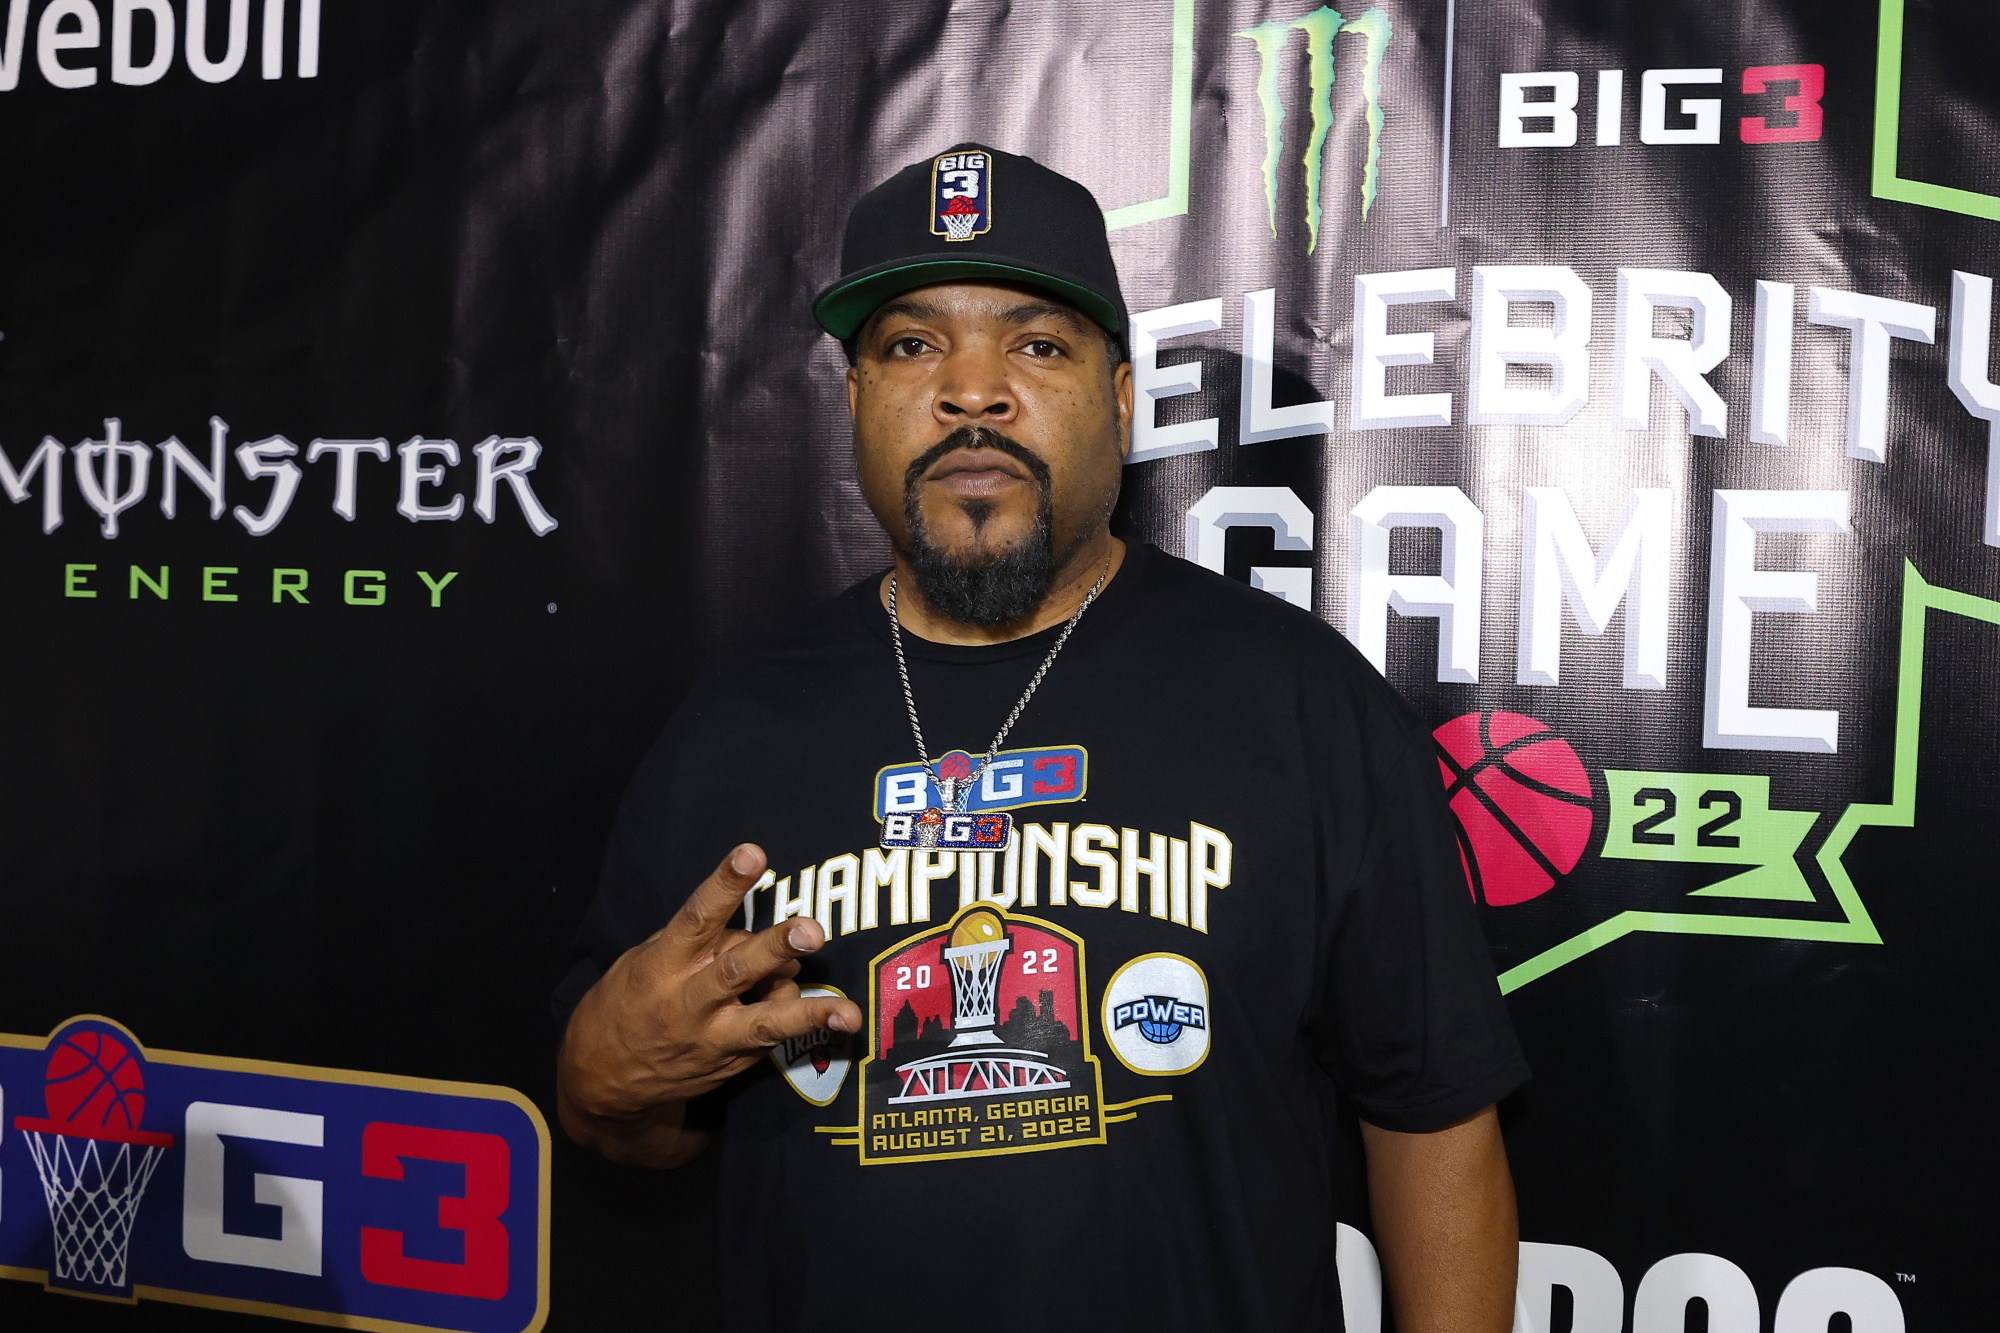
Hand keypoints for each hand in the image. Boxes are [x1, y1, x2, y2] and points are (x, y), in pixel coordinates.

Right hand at [557, 844, 864, 1164]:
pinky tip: (821, 1012)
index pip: (697, 916)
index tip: (753, 854)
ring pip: (764, 1023)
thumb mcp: (647, 961)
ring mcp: (711, 1037)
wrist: (603, 1079)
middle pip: (735, 970)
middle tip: (811, 931)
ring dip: (808, 1014)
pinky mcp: (730, 1065)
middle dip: (774, 949)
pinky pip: (771, 1034)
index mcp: (662, 963)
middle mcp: (687, 1000)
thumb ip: (702, 945)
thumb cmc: (631, 1001)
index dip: (725, 884)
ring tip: (846, 1011)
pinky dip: (797, 1016)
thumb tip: (763, 939)